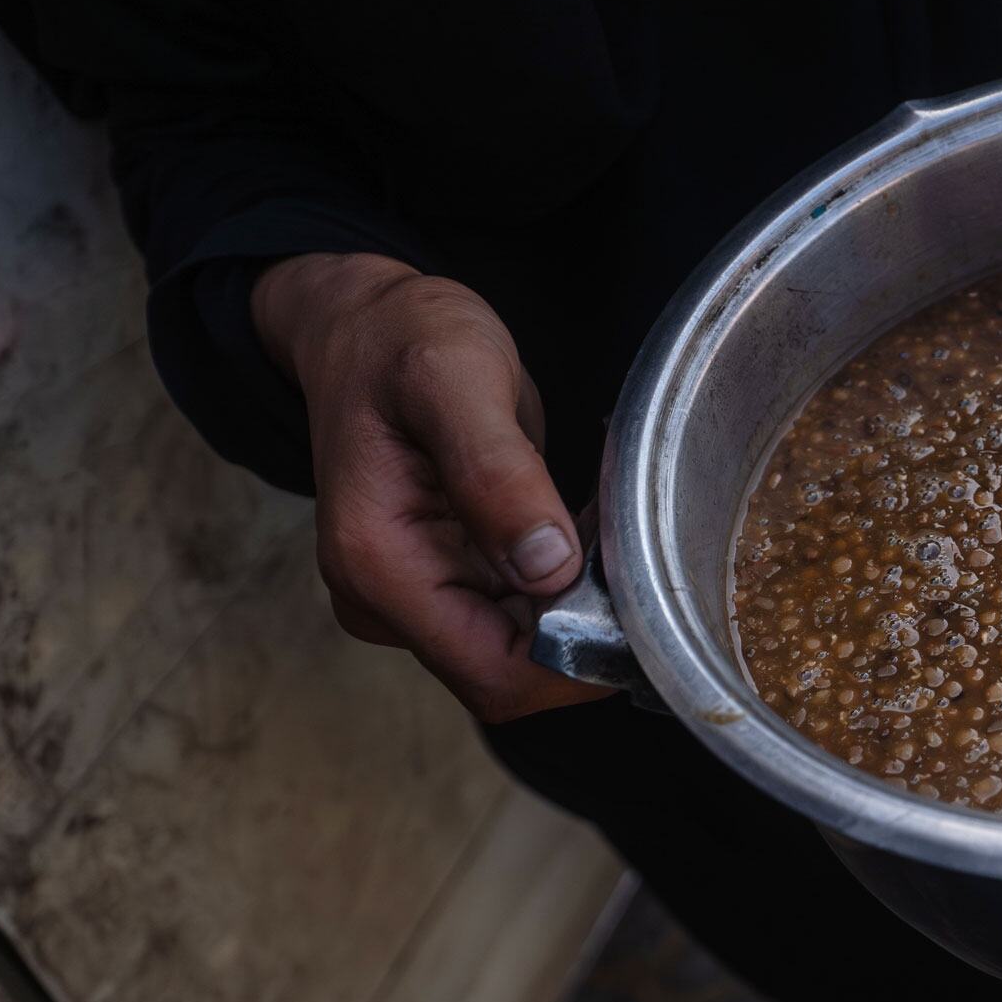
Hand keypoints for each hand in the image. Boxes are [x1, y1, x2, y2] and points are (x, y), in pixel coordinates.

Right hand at [253, 253, 606, 721]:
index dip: (575, 661)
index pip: (494, 675)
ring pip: (524, 647)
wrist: (365, 326)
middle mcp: (385, 599)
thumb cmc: (401, 341)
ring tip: (598, 518)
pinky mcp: (442, 579)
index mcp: (378, 565)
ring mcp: (412, 595)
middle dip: (584, 628)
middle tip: (629, 545)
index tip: (635, 598)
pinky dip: (564, 580)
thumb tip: (548, 568)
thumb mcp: (455, 379)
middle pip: (512, 673)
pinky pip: (520, 612)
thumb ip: (497, 474)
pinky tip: (575, 519)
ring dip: (579, 603)